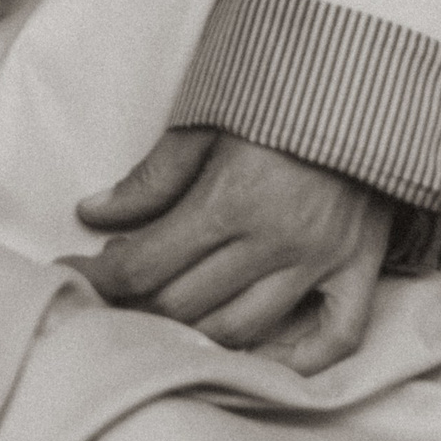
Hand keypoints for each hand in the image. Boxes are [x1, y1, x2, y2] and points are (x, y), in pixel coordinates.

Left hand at [73, 127, 393, 374]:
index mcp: (230, 200)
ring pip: (242, 329)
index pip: (146, 264)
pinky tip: (261, 357)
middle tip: (117, 291)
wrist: (367, 82)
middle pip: (185, 304)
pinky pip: (335, 338)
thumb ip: (152, 176)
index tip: (73, 272)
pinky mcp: (360, 269)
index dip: (101, 276)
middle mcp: (276, 241)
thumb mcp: (206, 122)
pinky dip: (298, 359)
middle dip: (137, 304)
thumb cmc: (279, 95)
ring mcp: (321, 261)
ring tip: (167, 316)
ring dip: (195, 332)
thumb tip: (93, 213)